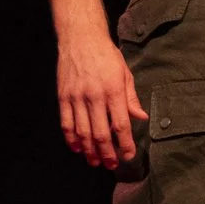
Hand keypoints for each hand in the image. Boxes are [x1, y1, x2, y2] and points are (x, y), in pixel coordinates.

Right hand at [57, 34, 146, 169]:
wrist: (81, 38)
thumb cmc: (107, 56)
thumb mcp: (125, 74)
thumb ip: (131, 98)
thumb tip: (141, 118)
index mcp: (113, 91)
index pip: (120, 124)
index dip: (125, 143)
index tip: (128, 155)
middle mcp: (94, 96)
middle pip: (100, 133)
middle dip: (106, 152)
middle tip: (111, 165)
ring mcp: (76, 97)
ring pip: (82, 132)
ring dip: (89, 150)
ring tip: (95, 161)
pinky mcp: (63, 97)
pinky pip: (66, 123)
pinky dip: (71, 138)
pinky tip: (77, 148)